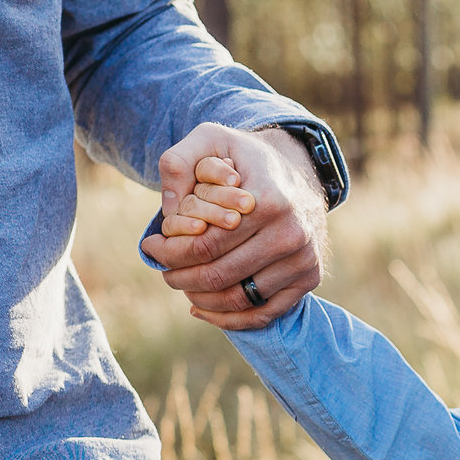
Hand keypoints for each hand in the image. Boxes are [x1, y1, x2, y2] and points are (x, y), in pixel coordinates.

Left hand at [139, 122, 329, 328]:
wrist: (299, 170)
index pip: (206, 244)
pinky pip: (263, 314)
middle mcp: (291, 234)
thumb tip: (168, 212)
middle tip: (162, 268)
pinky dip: (228, 320)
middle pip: (219, 274)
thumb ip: (179, 162)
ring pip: (238, 299)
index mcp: (269, 201)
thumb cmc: (246, 158)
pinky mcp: (309, 278)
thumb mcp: (210, 139)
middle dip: (179, 276)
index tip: (150, 246)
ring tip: (181, 283)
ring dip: (199, 298)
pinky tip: (201, 309)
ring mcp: (304, 260)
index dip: (169, 251)